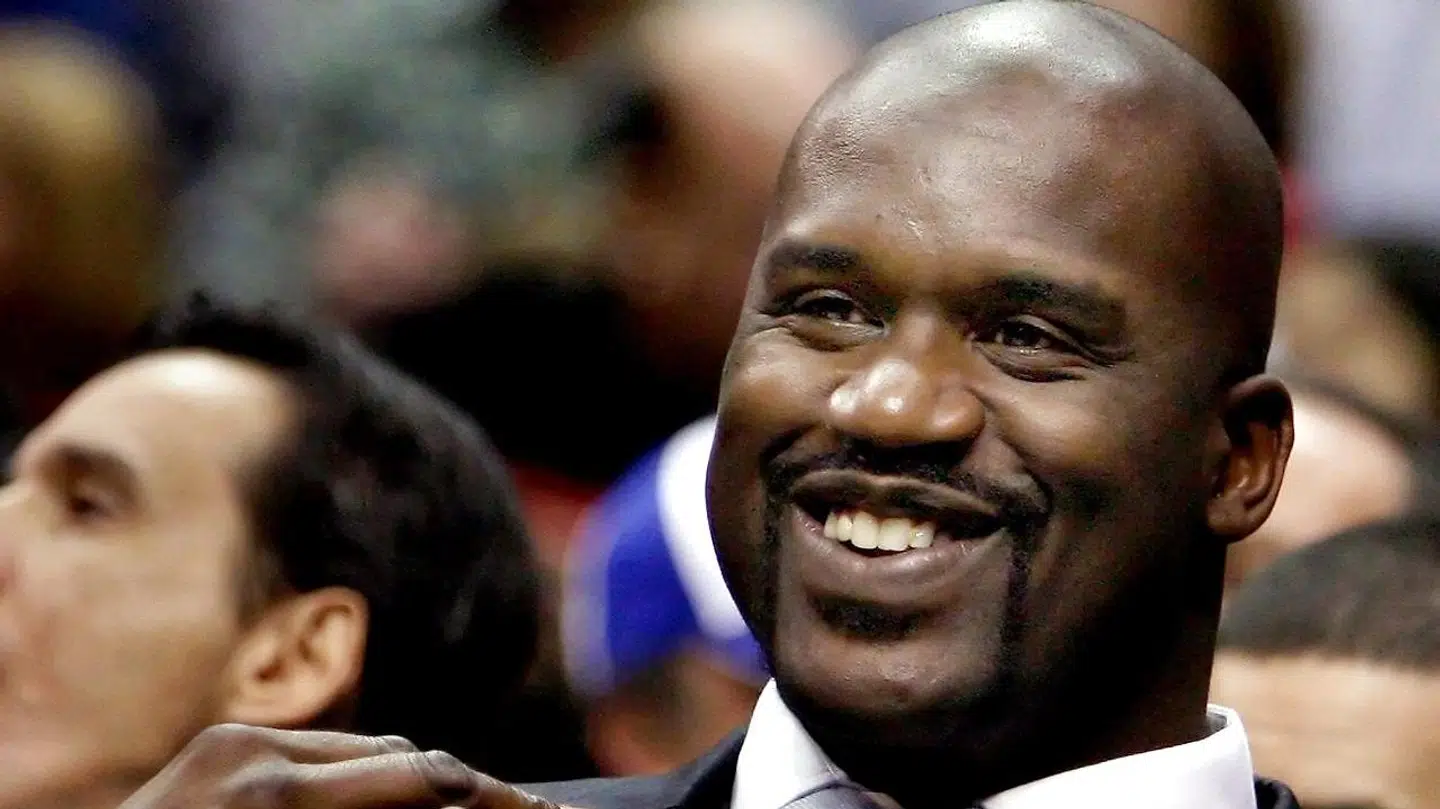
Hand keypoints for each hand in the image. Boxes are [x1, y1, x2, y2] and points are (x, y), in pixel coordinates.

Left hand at [120, 724, 562, 808]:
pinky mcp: (224, 741)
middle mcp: (258, 754)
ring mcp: (236, 741)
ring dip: (412, 784)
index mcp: (276, 800)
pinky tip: (387, 804)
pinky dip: (360, 781)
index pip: (420, 777)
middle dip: (460, 789)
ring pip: (366, 748)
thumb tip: (453, 805)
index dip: (492, 795)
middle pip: (401, 756)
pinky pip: (322, 754)